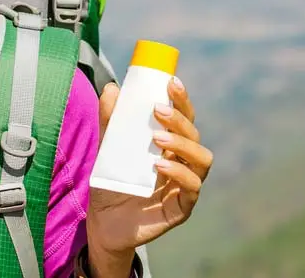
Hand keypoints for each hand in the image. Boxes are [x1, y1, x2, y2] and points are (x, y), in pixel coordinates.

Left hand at [86, 77, 213, 266]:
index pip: (184, 119)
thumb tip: (111, 88)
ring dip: (182, 144)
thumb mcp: (107, 148)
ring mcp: (185, 186)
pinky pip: (192, 188)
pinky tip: (160, 165)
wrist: (102, 222)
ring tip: (157, 139)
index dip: (182, 100)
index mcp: (169, 146)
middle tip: (157, 110)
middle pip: (195, 135)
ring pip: (202, 160)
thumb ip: (110, 121)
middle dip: (180, 119)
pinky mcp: (182, 208)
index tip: (171, 82)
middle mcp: (182, 163)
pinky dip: (179, 174)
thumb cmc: (111, 183)